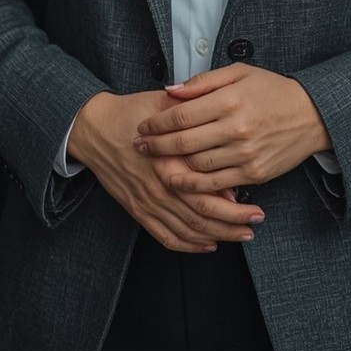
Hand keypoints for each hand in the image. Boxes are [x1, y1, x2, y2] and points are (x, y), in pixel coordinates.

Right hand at [69, 89, 262, 253]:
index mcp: (169, 158)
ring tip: (240, 235)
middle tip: (254, 223)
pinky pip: (165, 235)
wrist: (95, 128)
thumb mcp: (165, 105)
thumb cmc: (131, 113)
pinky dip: (188, 245)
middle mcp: (160, 184)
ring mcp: (148, 200)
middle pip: (202, 213)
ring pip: (187, 228)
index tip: (255, 202)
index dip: (234, 200)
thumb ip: (193, 118)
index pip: (207, 188)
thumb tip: (221, 138)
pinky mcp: (138, 210)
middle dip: (232, 222)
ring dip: (216, 235)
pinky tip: (206, 244)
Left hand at [132, 64, 331, 190]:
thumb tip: (170, 91)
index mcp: (230, 100)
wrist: (312, 115)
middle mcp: (236, 128)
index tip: (143, 125)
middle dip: (155, 146)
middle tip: (138, 146)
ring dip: (171, 167)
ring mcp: (245, 154)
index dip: (156, 123)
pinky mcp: (254, 174)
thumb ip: (203, 82)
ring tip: (155, 164)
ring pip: (196, 167)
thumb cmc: (272, 90)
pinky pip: (216, 185)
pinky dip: (195, 186)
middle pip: (183, 143)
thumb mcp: (239, 73)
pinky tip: (181, 181)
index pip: (181, 115)